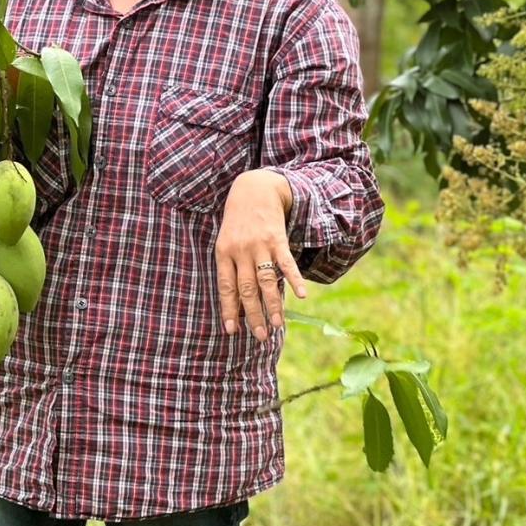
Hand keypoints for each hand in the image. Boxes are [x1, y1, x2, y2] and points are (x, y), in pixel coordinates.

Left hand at [215, 170, 307, 341]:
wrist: (253, 189)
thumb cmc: (238, 221)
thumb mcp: (227, 241)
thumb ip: (232, 268)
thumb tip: (237, 301)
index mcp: (224, 253)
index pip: (226, 288)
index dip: (229, 310)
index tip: (233, 332)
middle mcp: (241, 251)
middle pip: (247, 289)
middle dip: (254, 315)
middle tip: (261, 336)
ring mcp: (260, 245)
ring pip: (266, 281)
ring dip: (273, 305)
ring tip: (278, 325)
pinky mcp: (277, 239)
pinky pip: (286, 263)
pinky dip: (294, 279)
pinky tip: (301, 296)